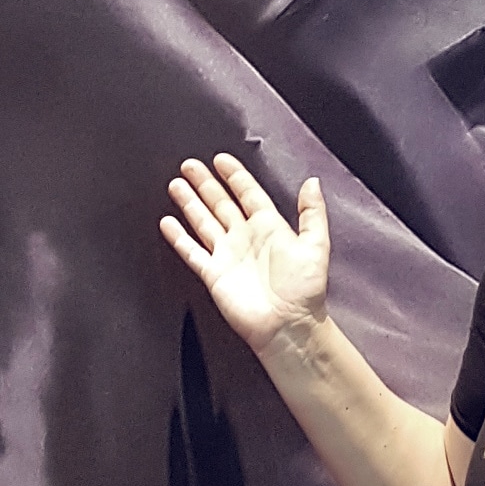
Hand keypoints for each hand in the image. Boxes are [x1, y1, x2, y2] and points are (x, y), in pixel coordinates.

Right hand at [160, 155, 328, 357]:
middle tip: (189, 165)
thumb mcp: (316, 245)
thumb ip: (312, 212)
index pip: (248, 193)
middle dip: (204, 183)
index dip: (234, 176)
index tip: (221, 160)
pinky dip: (179, 238)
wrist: (288, 326)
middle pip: (220, 203)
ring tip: (175, 185)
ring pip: (203, 222)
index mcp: (269, 227)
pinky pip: (192, 251)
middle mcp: (245, 237)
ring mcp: (227, 255)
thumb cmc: (305, 290)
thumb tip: (312, 182)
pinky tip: (167, 223)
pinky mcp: (213, 274)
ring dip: (190, 203)